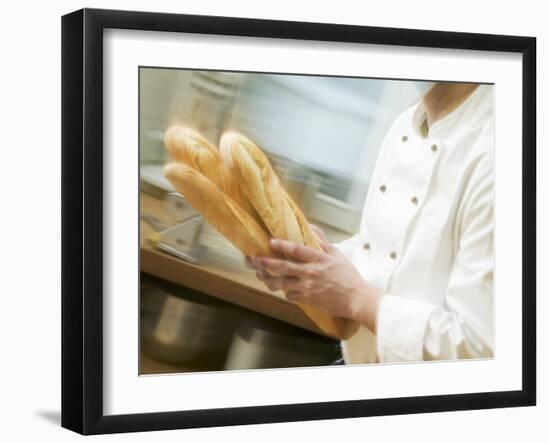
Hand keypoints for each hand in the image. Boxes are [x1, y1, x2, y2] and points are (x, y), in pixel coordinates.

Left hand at [245, 225, 381, 331]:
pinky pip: (290, 296)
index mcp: (319, 259)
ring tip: (262, 276)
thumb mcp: (337, 255)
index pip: (297, 250)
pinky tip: (283, 289)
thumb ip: (323, 242)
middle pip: (283, 267)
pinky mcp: (308, 299)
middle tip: (256, 260)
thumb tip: (311, 228)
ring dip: (270, 280)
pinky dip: (285, 292)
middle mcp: (311, 272)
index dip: (282, 245)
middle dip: (267, 263)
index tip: (270, 241)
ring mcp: (308, 287)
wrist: (356, 299)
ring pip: (282, 283)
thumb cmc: (348, 276)